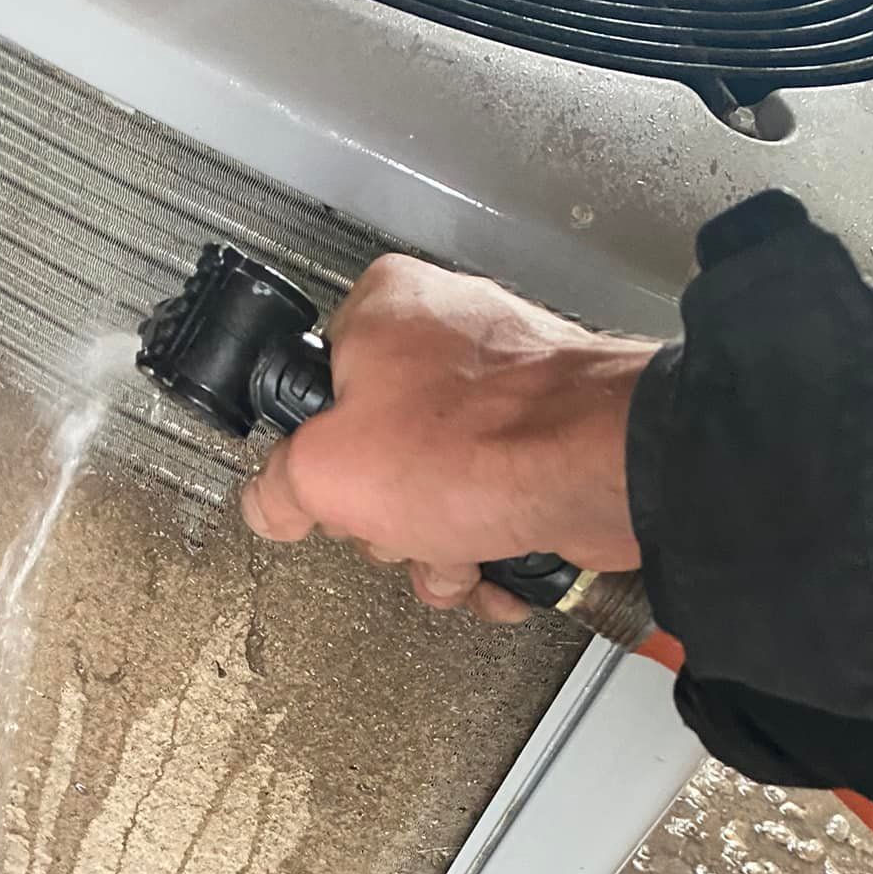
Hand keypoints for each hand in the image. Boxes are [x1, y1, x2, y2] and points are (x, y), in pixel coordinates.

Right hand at [240, 253, 658, 620]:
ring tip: (459, 550)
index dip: (321, 459)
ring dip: (439, 550)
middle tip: (404, 521)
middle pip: (379, 455)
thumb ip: (278, 488)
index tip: (336, 487)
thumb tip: (272, 504)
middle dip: (390, 519)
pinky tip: (497, 563)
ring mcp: (507, 391)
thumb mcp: (327, 473)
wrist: (601, 473)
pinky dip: (492, 553)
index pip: (317, 394)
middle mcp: (450, 337)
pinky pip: (494, 511)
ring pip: (438, 495)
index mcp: (386, 309)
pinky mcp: (551, 444)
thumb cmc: (480, 446)